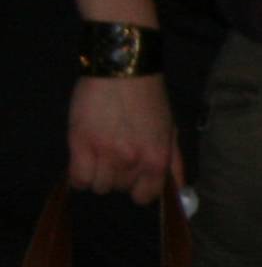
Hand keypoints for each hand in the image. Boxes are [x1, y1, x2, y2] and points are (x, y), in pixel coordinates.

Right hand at [67, 75, 178, 205]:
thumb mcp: (170, 129)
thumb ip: (174, 162)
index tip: (134, 176)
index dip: (139, 188)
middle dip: (119, 175)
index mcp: (157, 158)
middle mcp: (133, 161)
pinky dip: (79, 175)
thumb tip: (179, 190)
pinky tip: (84, 159)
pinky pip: (77, 179)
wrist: (123, 70)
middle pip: (119, 189)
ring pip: (98, 186)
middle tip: (117, 152)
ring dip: (98, 174)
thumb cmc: (149, 98)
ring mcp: (105, 154)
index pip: (145, 196)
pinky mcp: (81, 144)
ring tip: (100, 153)